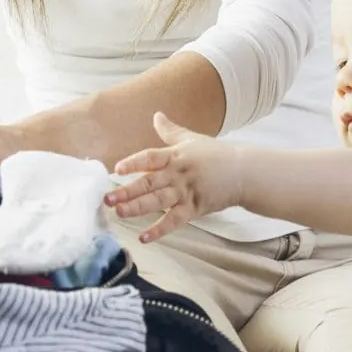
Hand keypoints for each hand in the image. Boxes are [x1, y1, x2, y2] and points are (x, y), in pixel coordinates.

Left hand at [110, 113, 240, 244]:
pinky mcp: (195, 208)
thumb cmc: (217, 154)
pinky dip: (160, 230)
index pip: (150, 158)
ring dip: (137, 208)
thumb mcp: (192, 138)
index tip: (116, 169)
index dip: (133, 163)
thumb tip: (156, 114)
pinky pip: (174, 220)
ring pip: (158, 201)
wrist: (244, 172)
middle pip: (149, 182)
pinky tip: (144, 237)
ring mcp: (186, 192)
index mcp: (175, 155)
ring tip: (119, 213)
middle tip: (107, 198)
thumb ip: (170, 130)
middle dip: (126, 191)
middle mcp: (178, 173)